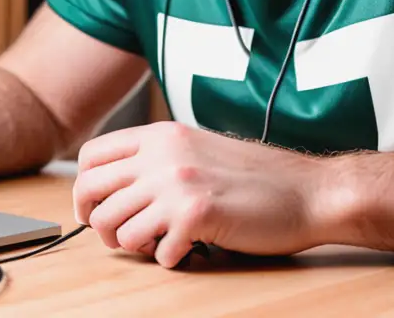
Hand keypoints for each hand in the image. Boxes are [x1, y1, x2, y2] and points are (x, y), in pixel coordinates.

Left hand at [73, 121, 320, 268]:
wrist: (308, 190)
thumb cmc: (258, 177)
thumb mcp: (199, 147)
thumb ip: (159, 157)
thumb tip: (117, 187)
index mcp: (162, 134)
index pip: (91, 157)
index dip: (85, 190)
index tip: (95, 209)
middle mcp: (163, 154)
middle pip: (91, 192)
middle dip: (97, 222)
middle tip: (121, 236)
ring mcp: (177, 183)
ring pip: (116, 228)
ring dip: (134, 245)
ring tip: (162, 243)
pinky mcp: (196, 215)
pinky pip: (156, 253)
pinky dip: (169, 259)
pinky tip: (190, 250)